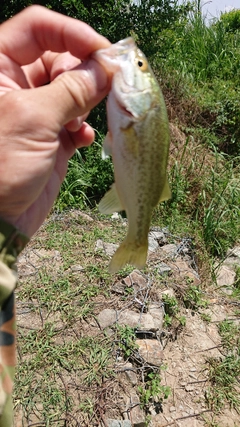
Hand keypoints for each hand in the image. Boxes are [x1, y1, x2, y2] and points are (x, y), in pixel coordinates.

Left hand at [0, 6, 110, 236]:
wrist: (0, 221)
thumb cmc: (2, 165)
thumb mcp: (34, 120)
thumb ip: (72, 89)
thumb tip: (106, 68)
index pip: (38, 29)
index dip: (72, 34)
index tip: (103, 52)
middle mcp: (15, 86)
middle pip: (60, 59)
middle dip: (85, 73)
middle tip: (109, 87)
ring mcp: (35, 113)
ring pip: (72, 91)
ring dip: (86, 103)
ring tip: (83, 123)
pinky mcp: (50, 138)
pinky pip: (74, 122)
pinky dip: (83, 129)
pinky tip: (83, 141)